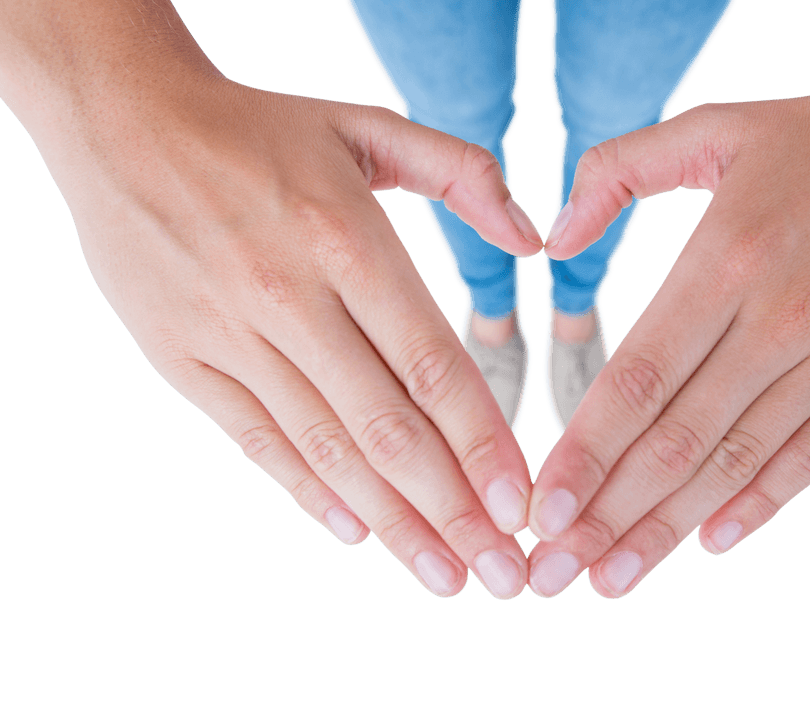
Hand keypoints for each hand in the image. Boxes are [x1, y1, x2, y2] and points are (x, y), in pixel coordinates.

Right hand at [27, 69, 541, 597]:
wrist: (122, 122)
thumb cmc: (261, 130)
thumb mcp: (367, 128)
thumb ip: (462, 172)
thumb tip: (531, 238)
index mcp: (346, 242)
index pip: (432, 367)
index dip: (483, 444)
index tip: (521, 505)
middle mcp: (290, 299)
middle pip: (387, 428)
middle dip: (452, 512)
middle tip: (502, 573)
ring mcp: (231, 336)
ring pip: (326, 450)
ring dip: (392, 522)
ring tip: (443, 575)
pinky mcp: (185, 360)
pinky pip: (257, 441)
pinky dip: (309, 491)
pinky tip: (357, 532)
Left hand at [526, 2, 809, 596]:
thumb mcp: (713, 127)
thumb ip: (619, 172)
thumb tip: (553, 240)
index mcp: (728, 258)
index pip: (638, 379)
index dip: (584, 452)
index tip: (539, 510)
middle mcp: (781, 318)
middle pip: (677, 440)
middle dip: (606, 515)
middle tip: (551, 571)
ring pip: (737, 461)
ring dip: (668, 527)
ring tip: (612, 576)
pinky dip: (761, 502)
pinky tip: (711, 539)